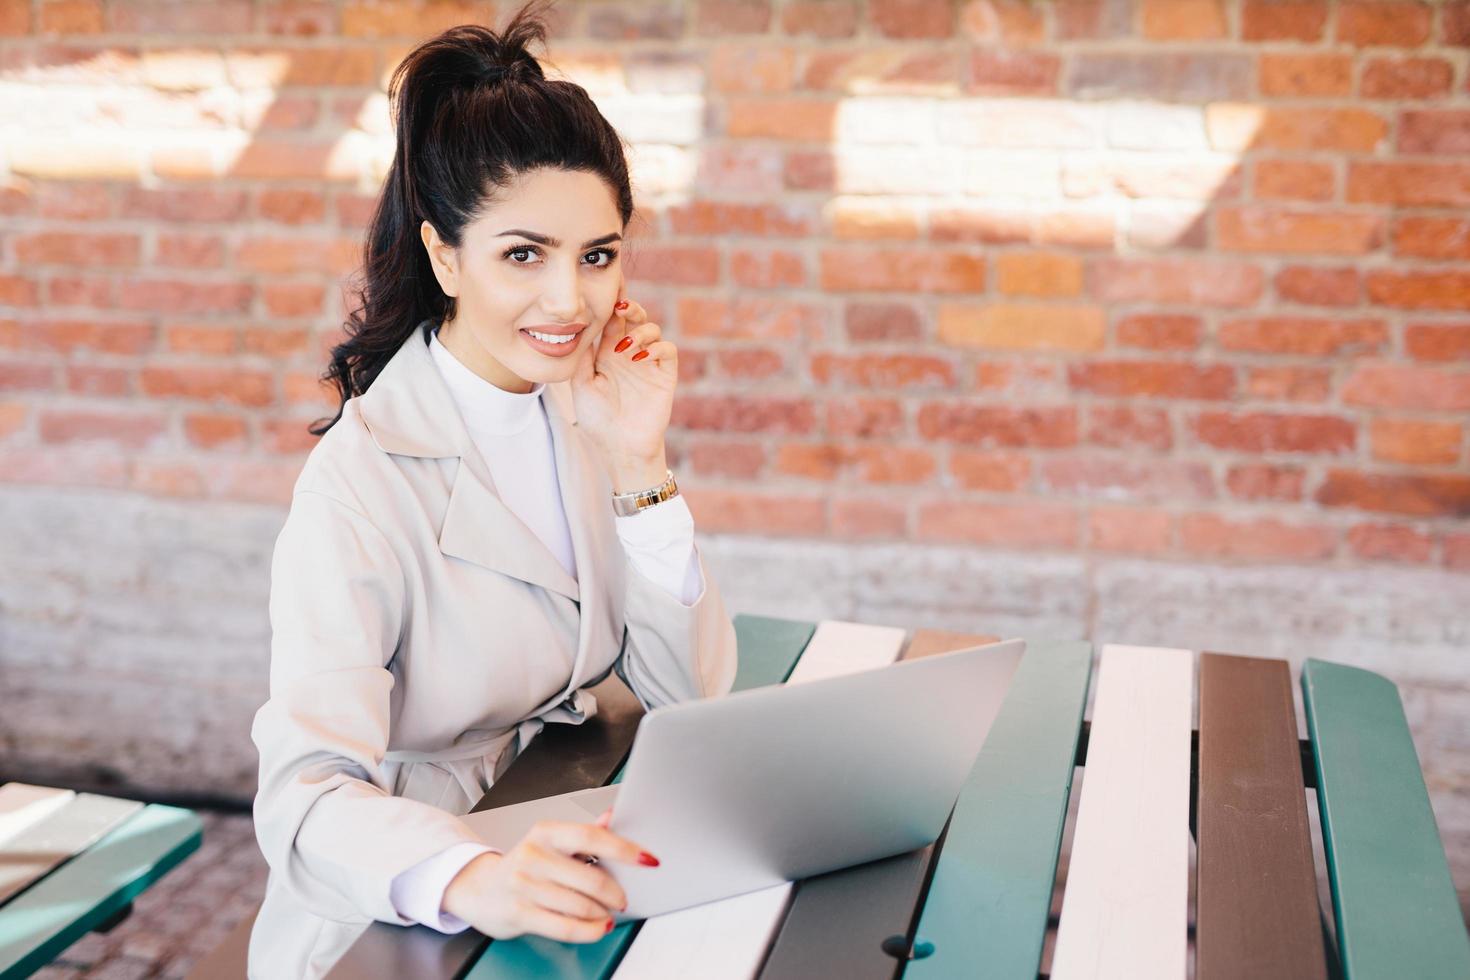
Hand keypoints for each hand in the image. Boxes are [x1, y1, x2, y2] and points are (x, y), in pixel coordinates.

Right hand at [440, 815, 655, 942]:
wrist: (479, 889)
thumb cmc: (524, 865)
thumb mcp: (551, 842)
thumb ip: (585, 833)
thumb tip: (613, 816)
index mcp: (546, 832)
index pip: (592, 836)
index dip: (624, 848)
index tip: (648, 859)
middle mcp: (533, 855)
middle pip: (590, 877)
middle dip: (615, 892)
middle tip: (623, 898)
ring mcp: (524, 885)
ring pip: (580, 905)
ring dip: (602, 913)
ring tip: (608, 913)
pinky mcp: (519, 913)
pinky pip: (565, 927)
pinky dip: (589, 930)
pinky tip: (599, 927)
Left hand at [570, 293, 677, 488]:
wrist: (621, 447)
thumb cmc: (598, 420)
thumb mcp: (582, 385)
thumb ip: (583, 357)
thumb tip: (582, 328)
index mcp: (607, 353)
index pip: (611, 321)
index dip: (611, 304)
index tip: (606, 290)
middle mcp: (629, 354)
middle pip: (634, 318)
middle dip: (630, 307)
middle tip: (621, 307)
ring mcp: (648, 363)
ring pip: (652, 329)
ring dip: (640, 330)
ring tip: (626, 347)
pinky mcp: (664, 375)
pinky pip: (668, 350)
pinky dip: (657, 347)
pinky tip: (640, 357)